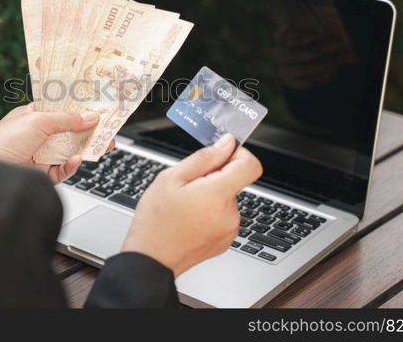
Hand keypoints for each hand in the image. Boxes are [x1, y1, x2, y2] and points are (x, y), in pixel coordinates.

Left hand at [0, 103, 114, 183]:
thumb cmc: (5, 141)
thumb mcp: (39, 121)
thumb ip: (67, 119)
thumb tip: (90, 117)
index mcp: (32, 116)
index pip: (60, 110)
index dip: (78, 109)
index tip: (97, 108)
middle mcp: (37, 135)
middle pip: (69, 131)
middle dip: (89, 130)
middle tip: (108, 130)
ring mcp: (40, 154)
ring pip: (69, 150)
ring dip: (86, 147)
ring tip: (104, 145)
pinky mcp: (42, 174)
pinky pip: (63, 169)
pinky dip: (71, 165)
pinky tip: (76, 160)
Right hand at [121, 134, 261, 276]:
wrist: (152, 259)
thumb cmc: (156, 220)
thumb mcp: (171, 178)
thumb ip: (204, 158)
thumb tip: (226, 143)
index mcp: (218, 194)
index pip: (250, 165)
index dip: (238, 153)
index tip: (221, 154)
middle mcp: (230, 214)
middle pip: (235, 182)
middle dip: (214, 177)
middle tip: (187, 187)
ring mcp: (229, 229)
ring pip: (227, 199)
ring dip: (211, 196)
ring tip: (185, 206)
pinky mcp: (225, 240)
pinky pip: (224, 216)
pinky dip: (210, 212)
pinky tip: (189, 219)